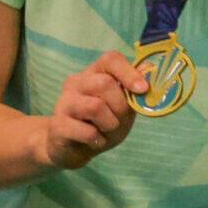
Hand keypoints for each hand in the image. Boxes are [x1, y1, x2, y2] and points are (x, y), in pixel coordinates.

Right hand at [37, 51, 144, 170]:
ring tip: (107, 131)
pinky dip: (99, 140)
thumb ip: (134, 89)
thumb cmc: (103, 123)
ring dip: (111, 124)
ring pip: (95, 106)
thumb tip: (150, 67)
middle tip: (120, 120)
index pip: (110, 59)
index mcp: (94, 73)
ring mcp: (63, 103)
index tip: (143, 89)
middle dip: (121, 107)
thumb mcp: (124, 106)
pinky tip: (95, 141)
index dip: (129, 72)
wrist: (72, 148)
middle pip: (104, 83)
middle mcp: (75, 83)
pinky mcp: (57, 125)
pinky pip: (87, 131)